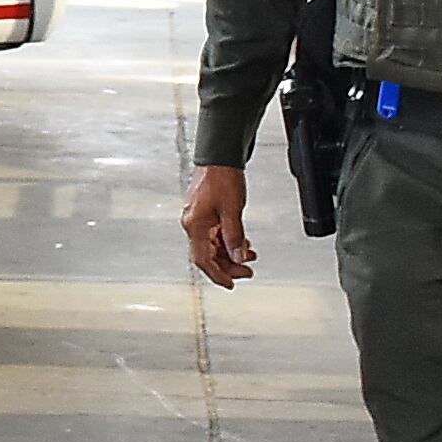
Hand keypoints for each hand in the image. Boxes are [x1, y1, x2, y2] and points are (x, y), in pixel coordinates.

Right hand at [184, 164, 256, 287]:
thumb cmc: (222, 177)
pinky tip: (241, 242)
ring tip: (248, 256)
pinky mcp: (205, 213)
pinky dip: (229, 242)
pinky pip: (216, 235)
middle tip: (246, 271)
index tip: (229, 284)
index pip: (203, 259)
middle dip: (228, 265)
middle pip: (208, 255)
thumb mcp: (232, 211)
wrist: (220, 157)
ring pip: (213, 246)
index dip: (217, 274)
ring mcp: (199, 218)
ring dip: (230, 254)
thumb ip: (235, 237)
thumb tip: (238, 257)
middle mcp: (193, 223)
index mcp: (195, 225)